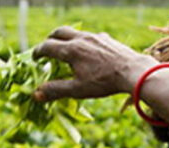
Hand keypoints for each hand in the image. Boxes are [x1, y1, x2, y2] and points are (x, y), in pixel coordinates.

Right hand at [32, 26, 156, 101]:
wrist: (134, 71)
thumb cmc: (104, 82)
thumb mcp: (77, 90)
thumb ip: (55, 90)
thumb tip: (36, 94)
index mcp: (71, 50)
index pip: (47, 47)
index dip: (37, 52)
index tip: (34, 59)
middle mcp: (82, 39)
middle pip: (59, 32)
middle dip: (50, 39)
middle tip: (46, 48)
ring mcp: (95, 37)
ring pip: (75, 32)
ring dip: (66, 39)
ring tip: (66, 50)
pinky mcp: (107, 39)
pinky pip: (90, 37)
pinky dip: (82, 42)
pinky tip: (87, 53)